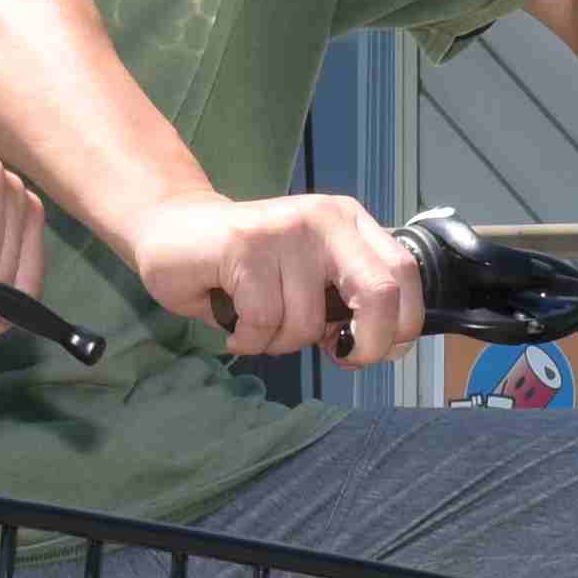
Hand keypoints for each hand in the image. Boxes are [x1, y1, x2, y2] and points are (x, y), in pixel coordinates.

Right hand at [127, 189, 425, 369]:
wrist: (172, 230)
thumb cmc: (245, 265)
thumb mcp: (309, 275)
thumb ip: (344, 298)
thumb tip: (378, 345)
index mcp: (350, 224)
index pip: (405, 275)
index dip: (401, 325)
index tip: (372, 348)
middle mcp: (325, 219)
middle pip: (380, 293)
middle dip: (367, 344)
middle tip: (339, 357)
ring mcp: (286, 230)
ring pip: (307, 322)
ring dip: (280, 343)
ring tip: (255, 323)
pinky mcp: (245, 245)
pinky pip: (263, 322)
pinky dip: (247, 339)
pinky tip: (232, 323)